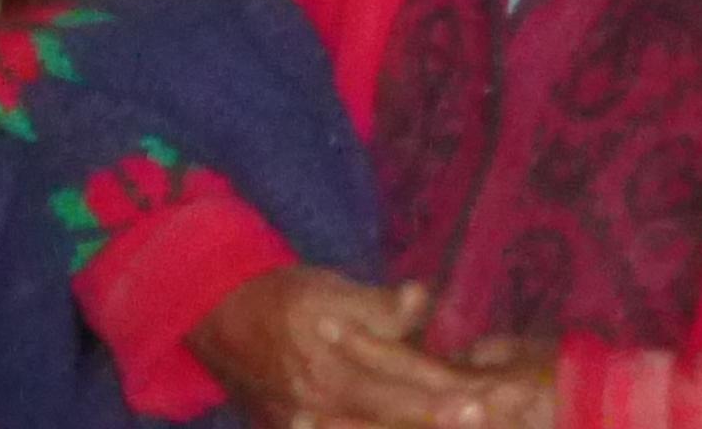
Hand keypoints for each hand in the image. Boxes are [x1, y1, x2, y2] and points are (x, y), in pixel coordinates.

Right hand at [187, 273, 559, 428]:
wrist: (214, 316)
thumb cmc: (279, 296)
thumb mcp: (324, 287)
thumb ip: (375, 303)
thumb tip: (422, 298)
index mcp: (332, 368)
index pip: (401, 386)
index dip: (444, 395)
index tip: (486, 402)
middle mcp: (323, 408)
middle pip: (393, 422)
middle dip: (439, 422)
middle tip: (486, 417)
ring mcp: (306, 428)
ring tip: (456, 425)